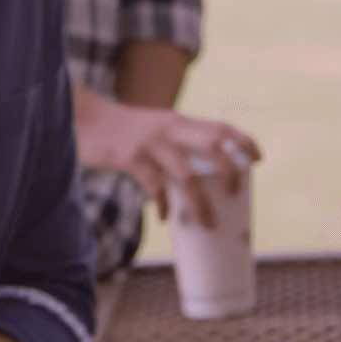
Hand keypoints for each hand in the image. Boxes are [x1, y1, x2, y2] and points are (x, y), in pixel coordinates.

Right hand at [74, 89, 261, 227]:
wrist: (82, 118)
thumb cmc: (119, 129)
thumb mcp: (152, 129)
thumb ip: (172, 144)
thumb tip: (192, 181)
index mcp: (177, 121)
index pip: (220, 126)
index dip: (244, 142)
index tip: (259, 159)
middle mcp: (169, 128)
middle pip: (213, 146)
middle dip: (231, 171)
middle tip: (234, 193)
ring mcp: (150, 143)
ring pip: (187, 175)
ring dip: (200, 203)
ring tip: (207, 224)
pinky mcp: (130, 157)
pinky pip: (155, 187)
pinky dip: (164, 205)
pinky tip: (165, 217)